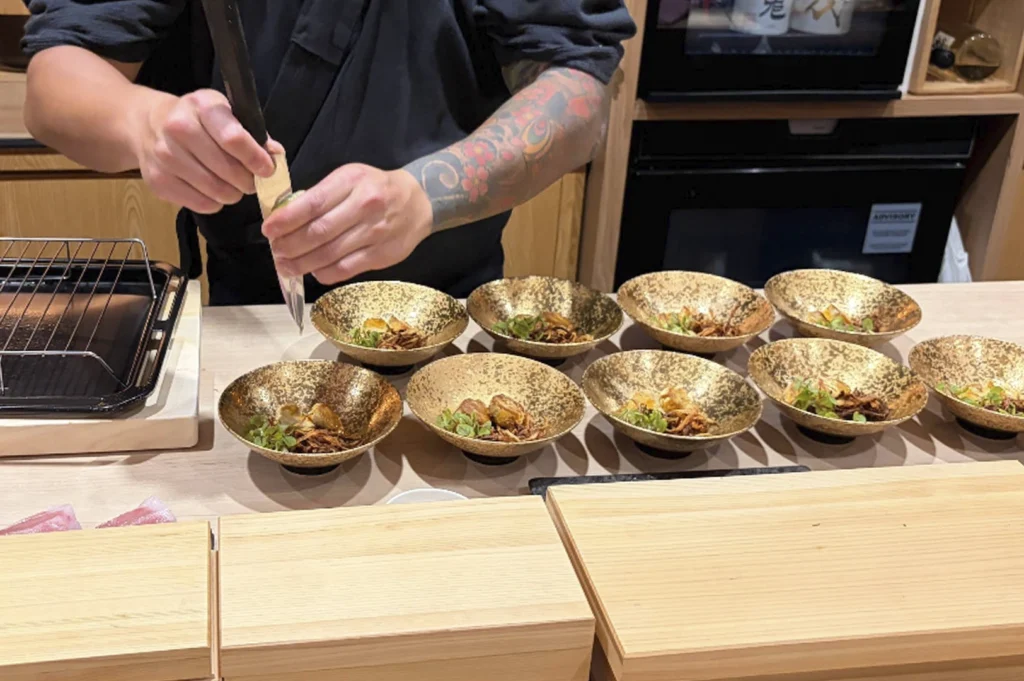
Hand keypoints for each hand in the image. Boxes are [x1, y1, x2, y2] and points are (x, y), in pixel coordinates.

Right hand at [131, 89, 281, 213]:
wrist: (147, 124)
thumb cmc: (197, 119)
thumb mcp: (224, 113)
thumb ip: (252, 134)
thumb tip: (275, 156)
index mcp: (201, 106)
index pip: (234, 138)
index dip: (256, 159)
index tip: (268, 170)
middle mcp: (178, 128)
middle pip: (227, 170)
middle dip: (247, 181)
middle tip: (251, 181)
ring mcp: (165, 156)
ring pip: (216, 191)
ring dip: (232, 193)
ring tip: (232, 185)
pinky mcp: (158, 181)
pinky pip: (201, 204)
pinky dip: (214, 202)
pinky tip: (212, 190)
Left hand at [263, 164, 433, 284]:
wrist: (419, 202)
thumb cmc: (376, 188)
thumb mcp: (350, 178)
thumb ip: (322, 194)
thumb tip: (287, 217)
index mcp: (351, 182)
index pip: (312, 204)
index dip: (286, 220)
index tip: (269, 230)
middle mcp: (364, 207)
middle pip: (318, 232)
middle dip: (290, 245)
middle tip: (275, 250)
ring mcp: (374, 233)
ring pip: (329, 254)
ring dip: (302, 263)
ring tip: (285, 266)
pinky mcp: (381, 255)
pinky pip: (346, 269)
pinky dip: (324, 273)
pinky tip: (313, 271)